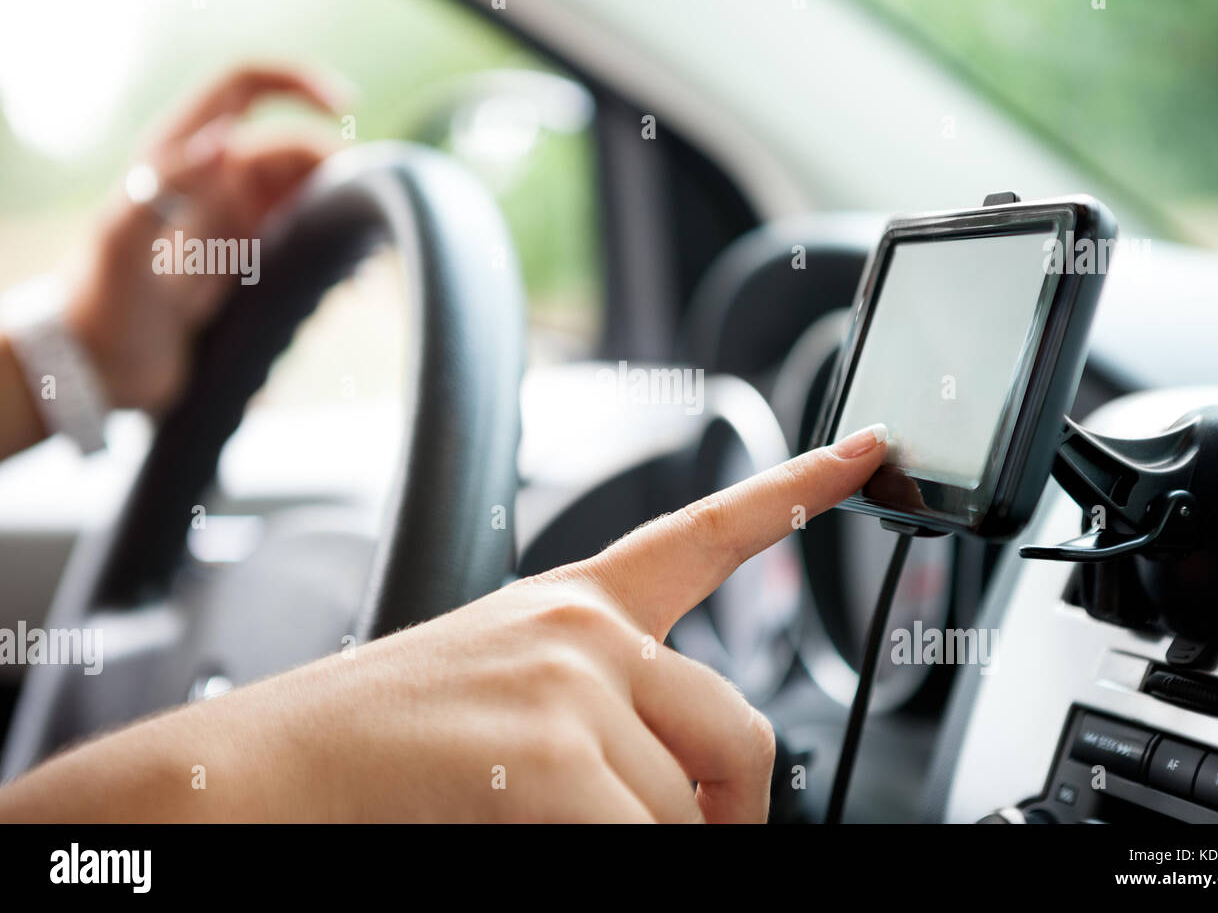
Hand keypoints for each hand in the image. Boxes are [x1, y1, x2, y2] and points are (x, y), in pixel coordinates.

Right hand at [0, 425, 887, 822]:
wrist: (260, 776)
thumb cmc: (374, 740)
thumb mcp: (507, 689)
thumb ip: (605, 708)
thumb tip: (691, 787)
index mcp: (577, 603)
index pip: (709, 532)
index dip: (798, 489)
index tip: (868, 448)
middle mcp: (586, 633)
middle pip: (742, 731)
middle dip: (727, 807)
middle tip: (693, 834)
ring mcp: (572, 693)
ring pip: (687, 812)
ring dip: (643, 840)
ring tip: (542, 822)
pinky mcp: (551, 762)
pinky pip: (647, 842)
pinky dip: (616, 857)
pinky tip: (532, 832)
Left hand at [64, 66, 340, 413]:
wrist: (100, 366)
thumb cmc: (102, 301)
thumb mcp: (120, 241)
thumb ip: (165, 184)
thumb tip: (226, 142)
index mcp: (181, 152)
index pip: (247, 85)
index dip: (298, 82)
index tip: (347, 106)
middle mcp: (215, 176)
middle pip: (295, 148)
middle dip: (336, 170)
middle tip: (366, 214)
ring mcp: (237, 217)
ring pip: (309, 193)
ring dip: (341, 213)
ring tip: (365, 253)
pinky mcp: (254, 259)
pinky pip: (308, 238)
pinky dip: (335, 251)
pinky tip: (349, 282)